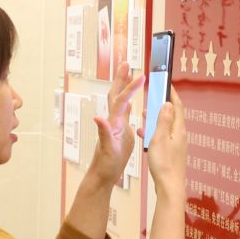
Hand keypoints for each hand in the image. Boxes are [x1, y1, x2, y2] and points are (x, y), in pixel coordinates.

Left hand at [85, 64, 141, 188]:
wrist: (103, 175)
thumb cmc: (105, 165)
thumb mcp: (107, 150)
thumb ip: (104, 133)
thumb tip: (98, 117)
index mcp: (112, 123)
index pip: (121, 100)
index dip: (131, 87)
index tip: (142, 76)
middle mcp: (112, 121)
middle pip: (116, 94)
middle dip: (121, 78)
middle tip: (126, 63)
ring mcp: (115, 125)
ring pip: (119, 101)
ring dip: (123, 87)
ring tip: (130, 75)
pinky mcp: (119, 131)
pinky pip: (124, 112)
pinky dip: (127, 102)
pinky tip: (131, 102)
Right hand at [145, 87, 186, 198]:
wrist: (169, 187)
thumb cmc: (164, 164)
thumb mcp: (160, 138)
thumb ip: (163, 120)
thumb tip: (167, 103)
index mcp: (178, 129)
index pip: (177, 106)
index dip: (172, 93)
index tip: (166, 83)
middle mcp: (180, 135)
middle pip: (172, 114)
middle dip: (162, 104)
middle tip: (153, 97)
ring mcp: (176, 144)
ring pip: (166, 126)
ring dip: (156, 118)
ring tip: (145, 114)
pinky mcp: (172, 152)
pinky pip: (162, 136)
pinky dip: (154, 131)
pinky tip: (144, 134)